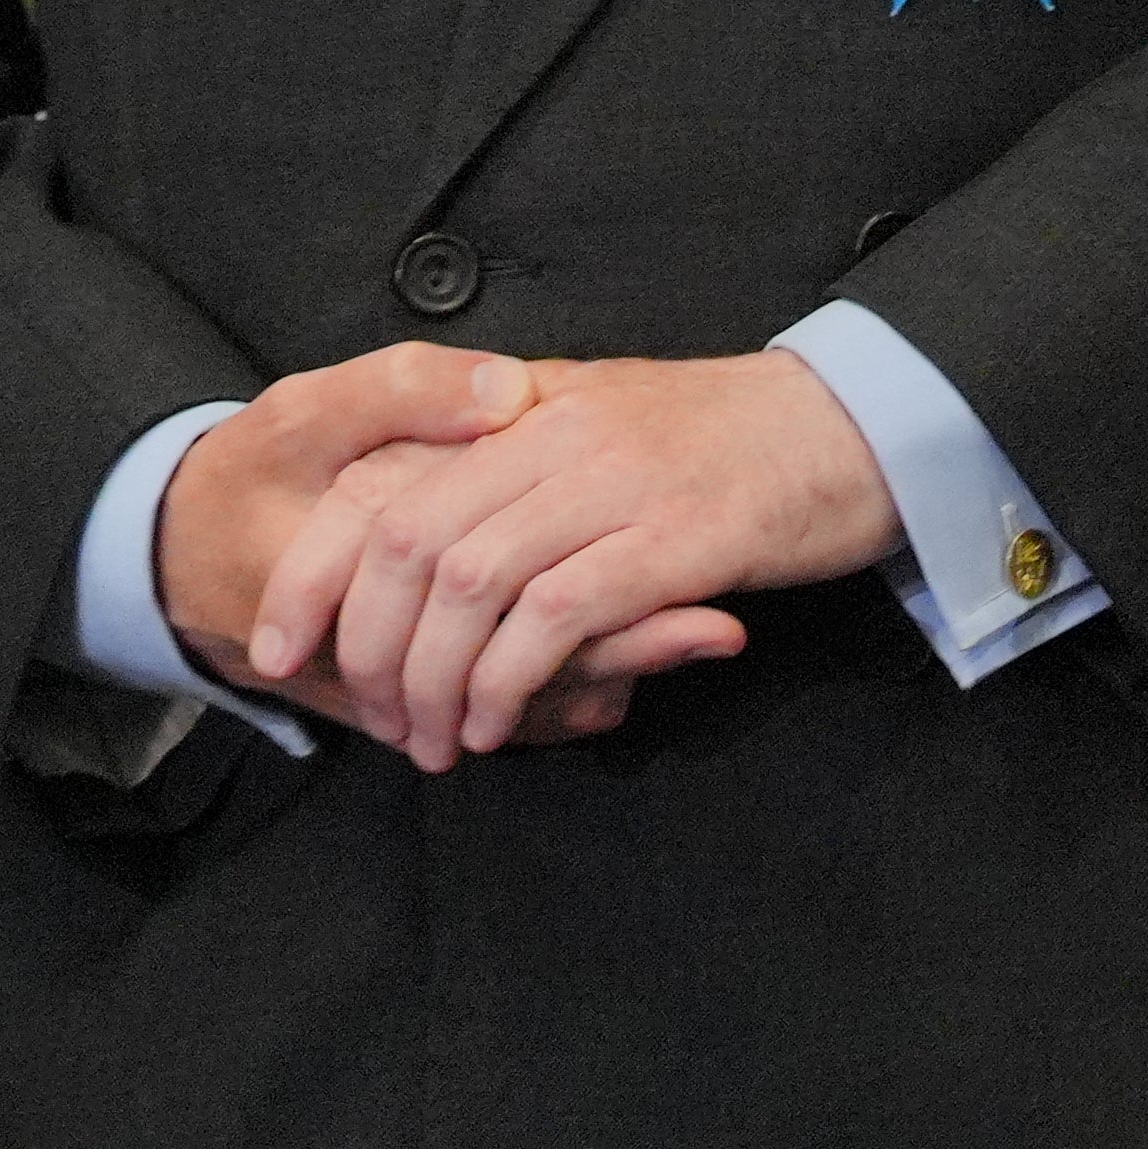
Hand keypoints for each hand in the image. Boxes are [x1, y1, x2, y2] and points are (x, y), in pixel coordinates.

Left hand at [243, 349, 899, 772]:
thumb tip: (434, 549)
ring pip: (469, 585)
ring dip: (436, 682)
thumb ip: (527, 472)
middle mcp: (558, 432)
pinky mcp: (676, 536)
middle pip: (405, 542)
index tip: (278, 646)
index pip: (380, 485)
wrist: (869, 417)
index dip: (310, 573)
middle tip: (377, 719)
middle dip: (368, 648)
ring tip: (439, 741)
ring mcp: (617, 481)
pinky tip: (501, 721)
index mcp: (530, 407)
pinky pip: (555, 615)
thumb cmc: (742, 440)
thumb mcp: (614, 427)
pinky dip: (510, 680)